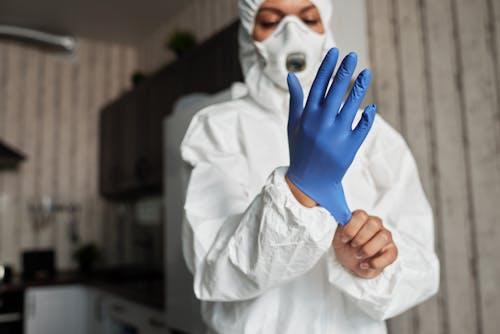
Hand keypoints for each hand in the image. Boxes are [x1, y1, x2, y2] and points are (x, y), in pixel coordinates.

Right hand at [286, 48, 375, 224]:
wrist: (309, 182)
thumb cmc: (300, 150)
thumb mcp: (294, 125)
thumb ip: (295, 100)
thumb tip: (290, 76)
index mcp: (307, 117)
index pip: (318, 86)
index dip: (327, 68)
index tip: (334, 52)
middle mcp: (321, 124)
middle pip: (335, 92)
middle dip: (344, 71)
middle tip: (352, 56)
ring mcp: (336, 136)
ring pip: (351, 106)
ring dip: (360, 88)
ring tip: (366, 73)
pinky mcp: (349, 148)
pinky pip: (362, 128)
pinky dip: (367, 117)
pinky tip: (371, 107)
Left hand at [332, 210, 397, 278]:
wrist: (350, 264)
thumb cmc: (346, 247)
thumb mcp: (339, 238)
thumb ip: (341, 227)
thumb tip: (344, 220)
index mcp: (362, 218)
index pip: (361, 215)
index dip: (351, 227)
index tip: (344, 239)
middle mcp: (376, 224)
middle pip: (374, 223)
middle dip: (360, 238)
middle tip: (352, 246)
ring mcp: (385, 237)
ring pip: (384, 236)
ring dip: (368, 249)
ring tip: (358, 255)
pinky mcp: (392, 251)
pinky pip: (390, 254)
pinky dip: (376, 263)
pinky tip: (365, 264)